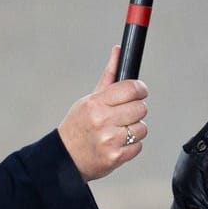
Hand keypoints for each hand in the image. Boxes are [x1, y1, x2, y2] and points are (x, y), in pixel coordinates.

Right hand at [58, 46, 148, 181]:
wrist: (66, 157)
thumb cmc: (78, 126)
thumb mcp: (89, 99)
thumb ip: (108, 76)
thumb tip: (118, 51)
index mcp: (96, 104)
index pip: (131, 88)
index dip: (140, 89)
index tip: (139, 92)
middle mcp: (103, 121)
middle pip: (141, 108)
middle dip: (136, 110)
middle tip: (125, 113)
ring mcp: (110, 140)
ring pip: (142, 128)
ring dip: (134, 129)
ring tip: (119, 130)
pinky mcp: (116, 157)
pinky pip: (138, 146)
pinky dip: (132, 145)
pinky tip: (118, 143)